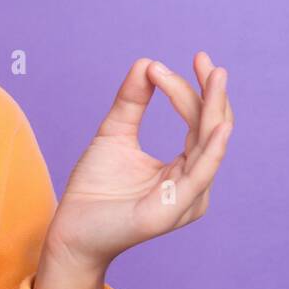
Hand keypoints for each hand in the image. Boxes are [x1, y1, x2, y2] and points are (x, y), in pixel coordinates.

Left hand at [42, 51, 234, 278]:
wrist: (70, 229)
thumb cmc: (94, 189)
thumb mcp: (114, 134)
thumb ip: (131, 102)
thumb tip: (146, 62)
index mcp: (184, 168)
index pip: (197, 122)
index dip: (190, 89)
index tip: (175, 61)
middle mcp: (193, 183)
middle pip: (209, 129)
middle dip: (210, 92)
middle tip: (203, 59)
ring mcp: (187, 199)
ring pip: (208, 145)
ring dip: (212, 108)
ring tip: (214, 76)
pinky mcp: (172, 210)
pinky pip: (200, 175)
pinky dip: (212, 149)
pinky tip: (218, 125)